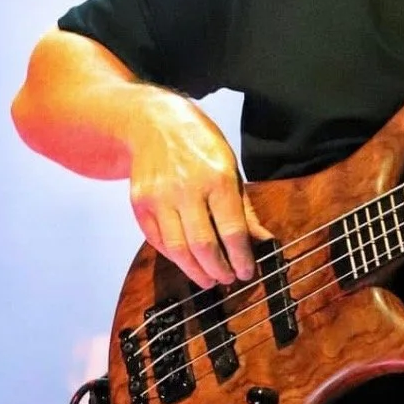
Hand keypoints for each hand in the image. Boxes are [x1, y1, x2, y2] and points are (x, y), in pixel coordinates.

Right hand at [126, 90, 270, 287]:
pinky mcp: (140, 205)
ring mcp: (159, 197)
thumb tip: (263, 239)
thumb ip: (245, 208)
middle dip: (218, 269)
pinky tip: (186, 262)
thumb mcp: (231, 168)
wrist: (153, 124)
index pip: (232, 230)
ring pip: (178, 249)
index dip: (241, 258)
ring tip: (209, 279)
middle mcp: (186, 189)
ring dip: (195, 271)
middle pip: (203, 245)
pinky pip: (157, 241)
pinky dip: (173, 257)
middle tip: (227, 279)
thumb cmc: (199, 145)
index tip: (246, 272)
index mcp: (218, 178)